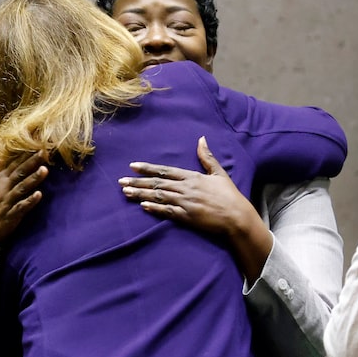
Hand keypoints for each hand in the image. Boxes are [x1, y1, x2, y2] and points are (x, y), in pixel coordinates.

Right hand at [0, 151, 48, 244]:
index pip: (13, 165)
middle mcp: (3, 189)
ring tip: (45, 170)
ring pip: (22, 187)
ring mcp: (7, 201)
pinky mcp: (11, 214)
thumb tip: (4, 157)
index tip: (36, 145)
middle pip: (19, 173)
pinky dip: (30, 200)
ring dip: (33, 178)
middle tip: (44, 152)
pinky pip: (21, 206)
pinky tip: (39, 194)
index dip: (25, 155)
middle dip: (32, 162)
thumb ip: (0, 173)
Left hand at [118, 137, 255, 236]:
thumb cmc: (229, 195)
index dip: (148, 168)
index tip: (133, 166)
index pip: (165, 171)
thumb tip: (201, 139)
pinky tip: (143, 206)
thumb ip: (207, 157)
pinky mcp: (187, 217)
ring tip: (126, 193)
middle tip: (121, 182)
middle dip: (137, 182)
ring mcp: (185, 204)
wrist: (236, 217)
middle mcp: (186, 189)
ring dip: (141, 195)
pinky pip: (167, 212)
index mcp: (192, 177)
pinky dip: (154, 209)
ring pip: (159, 197)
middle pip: (157, 184)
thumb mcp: (219, 173)